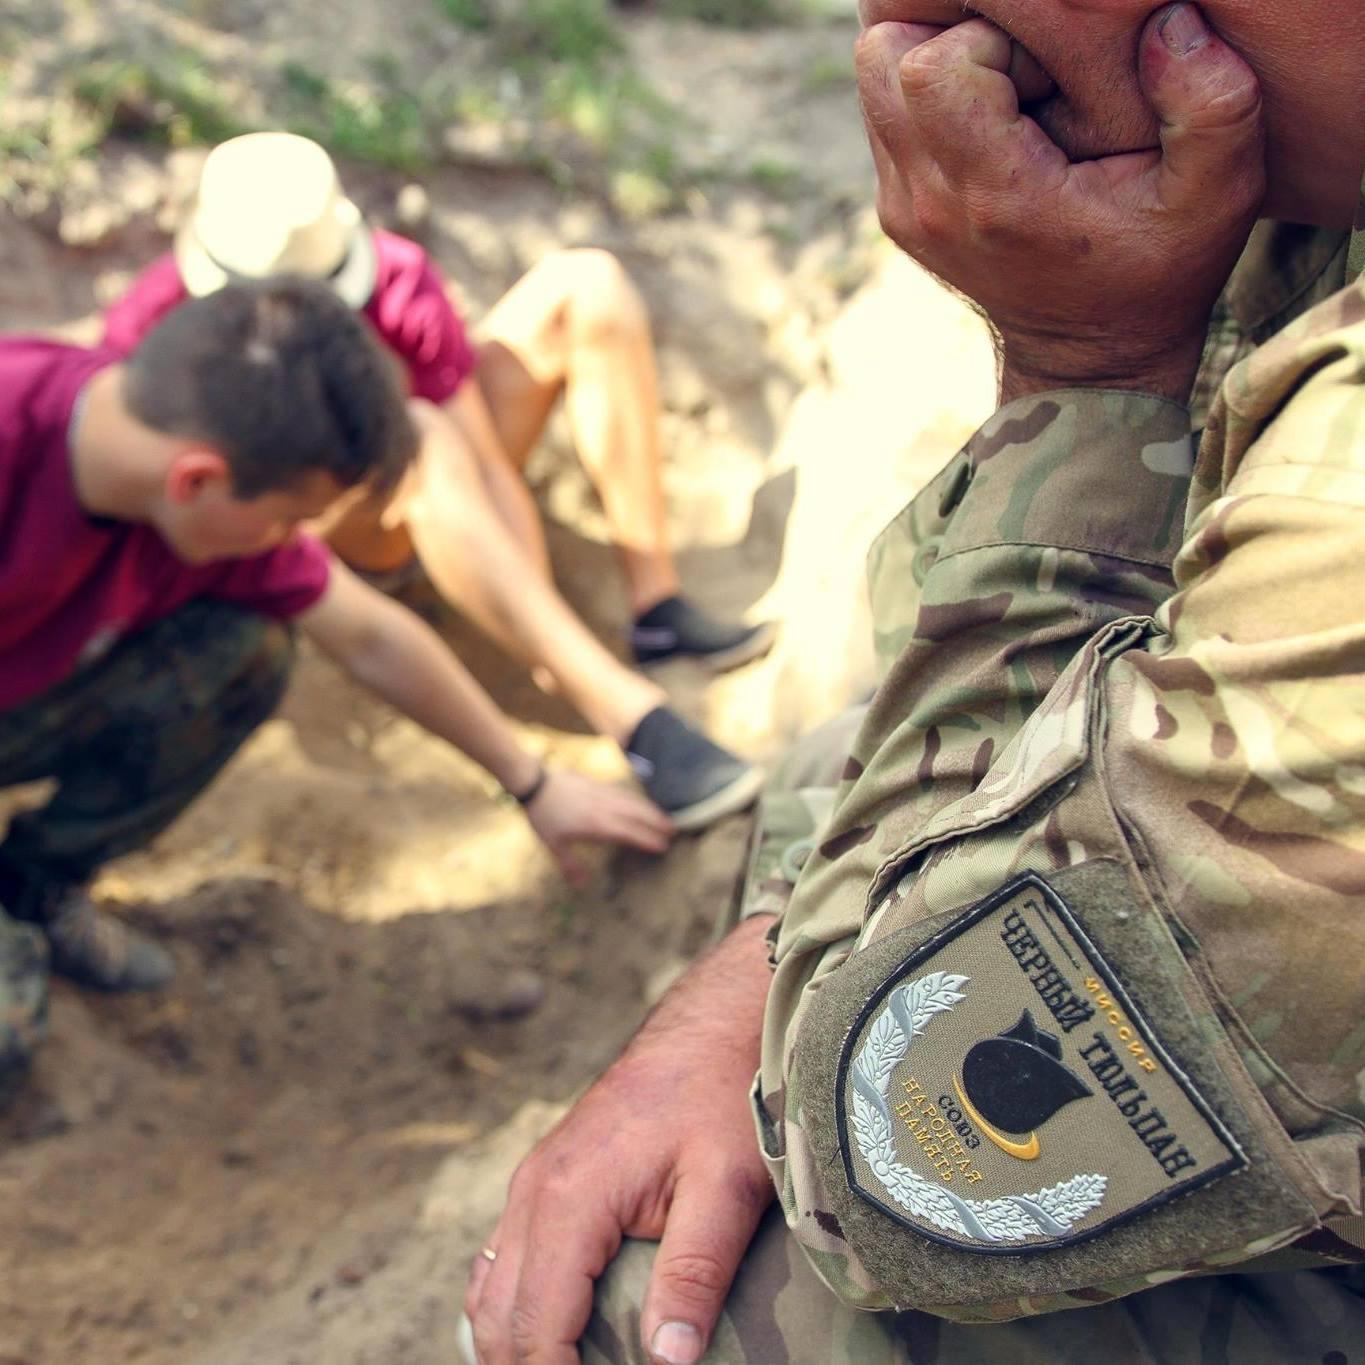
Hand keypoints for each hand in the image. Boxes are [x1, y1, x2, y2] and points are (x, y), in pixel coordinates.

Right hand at [465, 918, 775, 1363]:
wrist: (714, 1020)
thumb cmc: (724, 1094)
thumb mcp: (727, 1184)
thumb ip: (694, 1271)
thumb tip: (667, 1360)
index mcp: (569, 1198)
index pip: (534, 1329)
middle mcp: (534, 1189)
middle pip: (497, 1319)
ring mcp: (535, 1178)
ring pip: (490, 1288)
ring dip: (512, 1345)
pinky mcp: (549, 1173)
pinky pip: (506, 1255)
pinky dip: (514, 1306)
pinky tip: (551, 1332)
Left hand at [524, 770, 673, 883]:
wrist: (536, 783)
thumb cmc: (544, 815)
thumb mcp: (554, 844)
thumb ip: (570, 864)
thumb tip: (581, 885)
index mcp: (597, 824)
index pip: (630, 833)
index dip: (648, 840)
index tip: (663, 846)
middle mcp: (605, 808)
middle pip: (638, 815)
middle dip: (657, 823)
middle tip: (675, 831)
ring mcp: (604, 794)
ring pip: (634, 802)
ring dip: (652, 810)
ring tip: (665, 818)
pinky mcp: (600, 784)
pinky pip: (625, 793)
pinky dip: (638, 799)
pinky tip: (642, 803)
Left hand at [856, 4, 1265, 402]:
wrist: (1092, 362)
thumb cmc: (1159, 275)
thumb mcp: (1218, 199)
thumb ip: (1213, 106)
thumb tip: (1170, 23)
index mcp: (992, 196)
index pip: (934, 67)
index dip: (995, 39)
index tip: (1054, 73)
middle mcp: (927, 202)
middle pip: (883, 57)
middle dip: (954, 35)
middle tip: (1024, 68)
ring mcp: (902, 208)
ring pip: (877, 77)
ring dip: (938, 61)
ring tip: (1010, 89)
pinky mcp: (898, 209)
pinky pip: (887, 111)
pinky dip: (932, 94)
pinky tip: (996, 118)